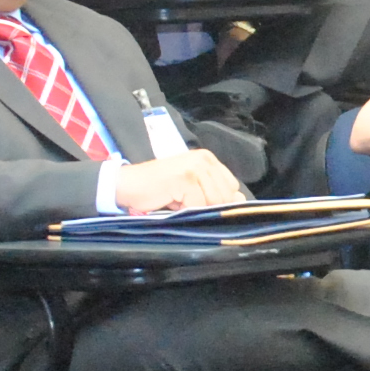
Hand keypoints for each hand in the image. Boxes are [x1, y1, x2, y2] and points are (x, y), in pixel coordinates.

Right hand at [110, 147, 247, 212]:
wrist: (128, 185)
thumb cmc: (158, 190)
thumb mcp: (191, 190)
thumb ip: (215, 193)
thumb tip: (241, 202)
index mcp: (208, 159)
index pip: (232, 187)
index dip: (219, 201)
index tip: (199, 204)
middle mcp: (205, 159)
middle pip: (225, 196)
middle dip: (207, 207)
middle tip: (184, 203)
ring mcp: (196, 167)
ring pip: (213, 202)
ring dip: (195, 209)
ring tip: (177, 202)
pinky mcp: (186, 178)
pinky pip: (197, 206)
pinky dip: (184, 211)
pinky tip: (171, 203)